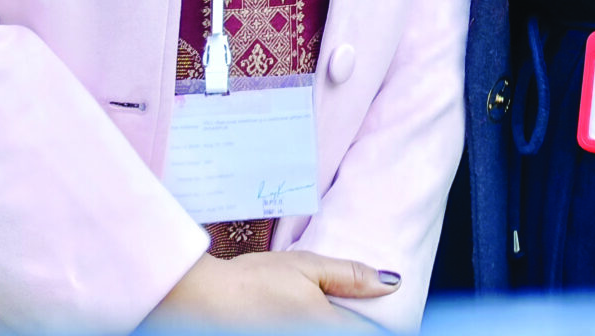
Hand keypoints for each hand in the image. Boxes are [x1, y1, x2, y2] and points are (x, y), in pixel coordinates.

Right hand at [147, 250, 397, 328]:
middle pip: (350, 333)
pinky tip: (296, 317)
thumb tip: (391, 283)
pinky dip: (313, 327)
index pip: (371, 331)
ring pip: (331, 335)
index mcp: (326, 325)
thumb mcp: (305, 266)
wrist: (202, 300)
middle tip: (335, 305)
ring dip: (330, 323)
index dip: (377, 320)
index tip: (371, 309)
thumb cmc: (252, 280)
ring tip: (310, 307)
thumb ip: (349, 276)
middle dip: (352, 321)